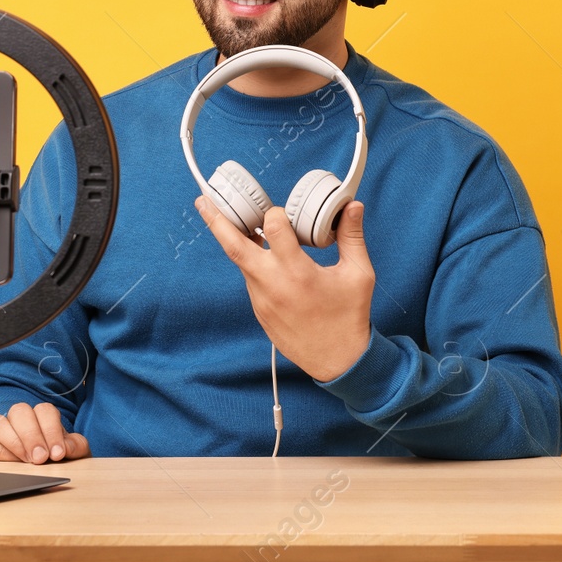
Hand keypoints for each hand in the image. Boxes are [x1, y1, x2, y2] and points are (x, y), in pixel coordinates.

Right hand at [0, 401, 89, 463]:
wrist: (44, 473)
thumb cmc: (57, 458)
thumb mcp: (73, 452)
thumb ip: (74, 447)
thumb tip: (64, 448)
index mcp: (42, 415)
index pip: (44, 410)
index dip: (51, 430)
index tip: (58, 453)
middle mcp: (19, 418)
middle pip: (19, 411)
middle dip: (31, 435)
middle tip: (40, 458)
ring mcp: (0, 430)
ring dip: (13, 442)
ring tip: (26, 461)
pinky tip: (10, 464)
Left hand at [195, 195, 373, 381]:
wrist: (337, 361)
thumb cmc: (349, 317)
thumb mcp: (358, 274)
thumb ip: (352, 236)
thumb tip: (352, 206)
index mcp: (297, 273)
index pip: (273, 228)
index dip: (276, 213)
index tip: (284, 212)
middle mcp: (273, 284)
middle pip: (234, 246)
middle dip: (216, 221)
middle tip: (202, 200)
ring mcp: (261, 299)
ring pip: (242, 262)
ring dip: (236, 241)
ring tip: (232, 220)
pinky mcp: (259, 310)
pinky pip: (251, 279)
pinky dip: (252, 263)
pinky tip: (261, 254)